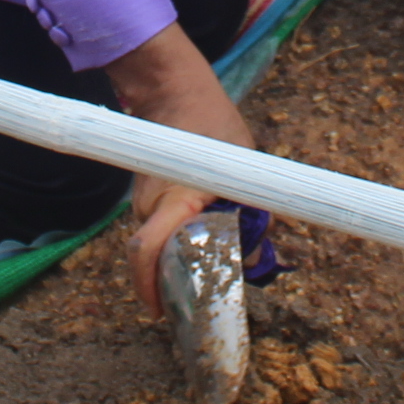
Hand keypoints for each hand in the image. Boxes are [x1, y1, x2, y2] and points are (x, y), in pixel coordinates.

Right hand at [100, 26, 258, 313]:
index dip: (149, 285)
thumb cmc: (211, 124)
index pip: (147, 250)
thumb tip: (258, 259)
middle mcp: (150, 205)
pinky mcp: (149, 200)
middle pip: (156, 257)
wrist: (174, 92)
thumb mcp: (243, 167)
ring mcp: (145, 202)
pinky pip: (162, 231)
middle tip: (207, 299)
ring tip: (217, 262)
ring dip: (183, 259)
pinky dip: (180, 243)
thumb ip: (253, 213)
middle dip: (177, 280)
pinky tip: (205, 241)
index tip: (161, 311)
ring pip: (160, 245)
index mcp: (172, 198)